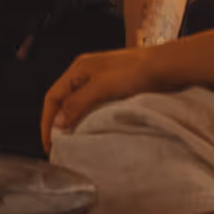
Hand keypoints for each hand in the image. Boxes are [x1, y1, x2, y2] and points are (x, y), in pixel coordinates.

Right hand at [40, 44, 166, 146]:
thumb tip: (57, 123)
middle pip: (64, 101)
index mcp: (78, 69)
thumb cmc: (135, 72)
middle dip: (58, 123)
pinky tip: (92, 130)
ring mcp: (101, 81)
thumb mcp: (101, 88)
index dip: (47, 120)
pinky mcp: (114, 89)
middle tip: (59, 145)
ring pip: (79, 105)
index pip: (52, 97)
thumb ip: (76, 104)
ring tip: (74, 141)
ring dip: (74, 122)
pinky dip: (89, 119)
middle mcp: (86, 74)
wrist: (166, 67)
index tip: (49, 142)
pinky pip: (94, 106)